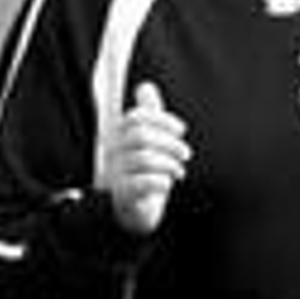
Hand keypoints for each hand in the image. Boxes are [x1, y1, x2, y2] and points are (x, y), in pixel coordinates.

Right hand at [104, 81, 190, 235]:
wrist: (134, 213)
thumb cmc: (143, 173)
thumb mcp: (150, 142)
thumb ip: (149, 115)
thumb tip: (146, 85)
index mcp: (120, 136)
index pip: (137, 117)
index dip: (163, 120)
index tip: (181, 130)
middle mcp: (113, 153)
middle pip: (141, 136)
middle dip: (170, 143)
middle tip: (186, 154)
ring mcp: (115, 174)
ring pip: (144, 159)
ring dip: (169, 164)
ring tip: (179, 172)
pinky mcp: (121, 196)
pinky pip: (141, 183)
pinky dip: (160, 182)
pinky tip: (166, 185)